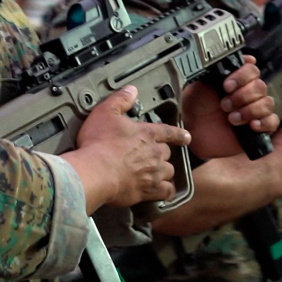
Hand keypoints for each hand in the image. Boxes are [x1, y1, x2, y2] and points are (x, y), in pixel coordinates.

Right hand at [75, 86, 190, 207]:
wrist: (95, 172)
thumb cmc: (99, 143)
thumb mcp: (105, 112)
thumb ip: (120, 100)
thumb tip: (132, 90)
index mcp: (147, 134)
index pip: (168, 132)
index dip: (178, 134)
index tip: (186, 137)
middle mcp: (154, 153)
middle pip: (167, 153)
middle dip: (162, 154)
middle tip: (153, 155)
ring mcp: (153, 173)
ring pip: (169, 172)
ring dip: (164, 172)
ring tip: (157, 173)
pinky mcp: (148, 191)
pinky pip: (165, 192)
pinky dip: (165, 191)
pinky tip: (162, 192)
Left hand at [182, 55, 277, 158]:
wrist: (195, 135)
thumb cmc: (196, 110)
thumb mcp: (197, 88)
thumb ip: (211, 73)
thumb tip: (228, 59)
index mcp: (235, 80)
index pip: (251, 70)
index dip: (242, 76)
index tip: (227, 86)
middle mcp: (247, 93)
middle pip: (260, 86)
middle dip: (242, 96)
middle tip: (225, 105)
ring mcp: (255, 110)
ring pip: (267, 103)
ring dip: (250, 110)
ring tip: (232, 119)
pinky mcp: (259, 128)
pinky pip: (272, 121)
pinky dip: (264, 122)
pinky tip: (252, 126)